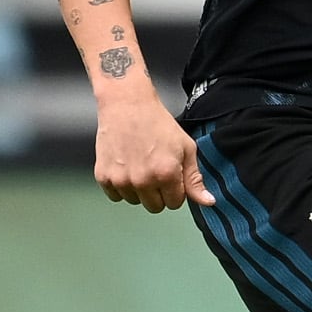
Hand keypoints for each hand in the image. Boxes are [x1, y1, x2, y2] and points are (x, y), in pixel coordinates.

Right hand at [95, 88, 213, 213]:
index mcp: (166, 174)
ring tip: (138, 164)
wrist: (126, 104)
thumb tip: (208, 202)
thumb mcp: (185, 147)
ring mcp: (121, 180)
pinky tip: (125, 166)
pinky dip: (120, 185)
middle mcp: (143, 181)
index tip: (169, 174)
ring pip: (135, 201)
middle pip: (155, 207)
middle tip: (153, 169)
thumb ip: (194, 178)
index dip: (174, 189)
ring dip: (138, 189)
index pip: (175, 203)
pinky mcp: (103, 176)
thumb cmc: (156, 122)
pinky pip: (115, 196)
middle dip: (158, 193)